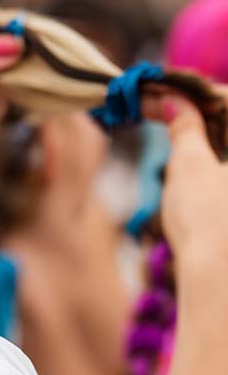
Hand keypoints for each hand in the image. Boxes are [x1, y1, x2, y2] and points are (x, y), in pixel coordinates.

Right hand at [149, 96, 227, 266]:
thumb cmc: (208, 223)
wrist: (220, 284)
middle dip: (194, 107)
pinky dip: (210, 154)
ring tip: (162, 124)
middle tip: (153, 105)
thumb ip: (184, 126)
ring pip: (226, 143)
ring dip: (200, 131)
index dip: (186, 90)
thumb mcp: (189, 165)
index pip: (225, 96)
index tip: (154, 91)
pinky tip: (185, 153)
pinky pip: (226, 165)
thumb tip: (175, 103)